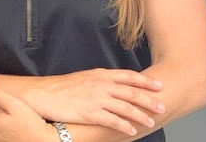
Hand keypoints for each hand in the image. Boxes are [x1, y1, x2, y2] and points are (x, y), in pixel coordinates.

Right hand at [28, 69, 164, 135]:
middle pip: (132, 92)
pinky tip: (131, 131)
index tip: (159, 85)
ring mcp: (97, 99)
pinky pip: (112, 120)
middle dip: (149, 100)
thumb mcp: (84, 78)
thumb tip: (112, 85)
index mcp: (101, 75)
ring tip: (151, 121)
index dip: (145, 81)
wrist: (44, 93)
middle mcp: (102, 85)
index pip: (129, 76)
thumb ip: (100, 80)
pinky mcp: (91, 112)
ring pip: (126, 107)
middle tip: (162, 106)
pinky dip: (124, 126)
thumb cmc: (61, 87)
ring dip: (141, 115)